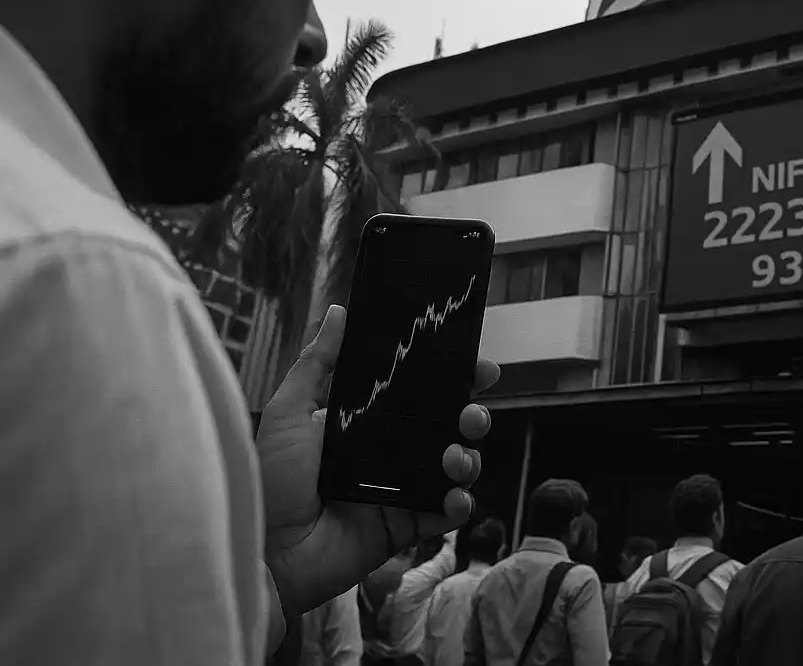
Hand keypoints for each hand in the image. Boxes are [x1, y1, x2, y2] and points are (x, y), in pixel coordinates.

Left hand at [257, 305, 499, 617]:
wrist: (266, 551)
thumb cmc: (271, 480)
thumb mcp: (289, 413)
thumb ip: (318, 362)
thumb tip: (341, 310)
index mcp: (367, 423)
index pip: (419, 395)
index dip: (452, 379)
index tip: (477, 366)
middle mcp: (389, 454)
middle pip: (447, 428)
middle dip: (471, 416)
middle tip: (472, 413)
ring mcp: (400, 491)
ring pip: (453, 467)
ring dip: (467, 458)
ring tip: (453, 456)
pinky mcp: (404, 527)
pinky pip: (444, 514)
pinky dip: (458, 504)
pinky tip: (453, 497)